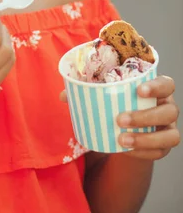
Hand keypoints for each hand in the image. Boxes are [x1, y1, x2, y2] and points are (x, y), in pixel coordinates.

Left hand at [60, 76, 179, 160]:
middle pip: (170, 111)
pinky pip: (161, 152)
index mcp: (156, 87)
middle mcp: (167, 106)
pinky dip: (145, 152)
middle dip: (146, 116)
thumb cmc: (115, 100)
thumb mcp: (104, 92)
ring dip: (146, 138)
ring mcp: (168, 127)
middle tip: (120, 119)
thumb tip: (64, 95)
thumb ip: (87, 90)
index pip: (167, 83)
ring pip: (170, 135)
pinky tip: (127, 151)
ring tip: (122, 140)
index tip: (138, 90)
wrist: (124, 124)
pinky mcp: (164, 145)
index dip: (157, 86)